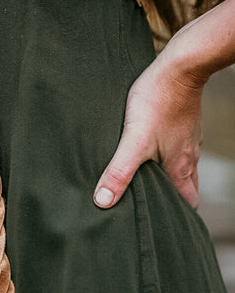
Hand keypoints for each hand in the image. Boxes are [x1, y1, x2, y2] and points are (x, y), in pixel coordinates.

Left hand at [93, 53, 204, 208]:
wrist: (179, 66)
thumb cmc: (158, 102)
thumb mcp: (133, 140)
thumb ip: (119, 171)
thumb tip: (103, 201)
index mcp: (180, 168)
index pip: (188, 203)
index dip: (180, 216)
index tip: (168, 226)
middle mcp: (187, 156)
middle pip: (187, 187)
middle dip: (174, 200)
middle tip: (156, 206)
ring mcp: (187, 138)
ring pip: (182, 166)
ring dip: (170, 177)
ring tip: (149, 181)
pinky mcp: (182, 121)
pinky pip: (177, 145)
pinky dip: (167, 154)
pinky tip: (151, 148)